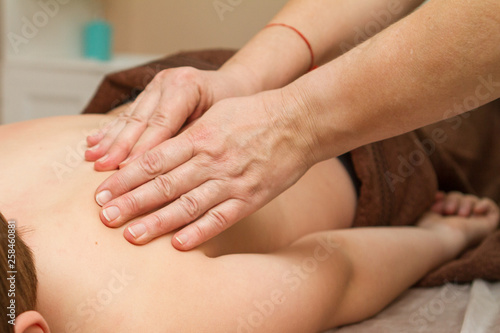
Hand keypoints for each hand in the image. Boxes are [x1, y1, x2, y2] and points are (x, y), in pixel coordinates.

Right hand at [85, 66, 257, 170]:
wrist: (234, 86)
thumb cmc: (232, 109)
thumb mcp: (219, 123)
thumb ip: (191, 140)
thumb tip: (167, 169)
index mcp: (187, 86)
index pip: (161, 123)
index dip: (142, 148)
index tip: (125, 170)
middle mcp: (167, 82)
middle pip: (140, 120)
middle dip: (119, 147)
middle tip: (102, 169)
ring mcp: (156, 85)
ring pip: (130, 116)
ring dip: (109, 139)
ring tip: (92, 158)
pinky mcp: (149, 92)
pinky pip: (128, 113)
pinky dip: (111, 129)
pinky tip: (94, 141)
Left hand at [94, 91, 315, 249]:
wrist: (299, 121)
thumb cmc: (255, 113)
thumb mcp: (216, 113)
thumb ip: (187, 134)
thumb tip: (156, 152)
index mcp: (200, 136)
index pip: (153, 160)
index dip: (125, 177)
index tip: (102, 191)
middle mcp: (211, 160)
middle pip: (163, 184)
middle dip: (131, 201)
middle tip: (104, 217)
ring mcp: (232, 181)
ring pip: (188, 205)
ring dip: (158, 221)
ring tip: (131, 235)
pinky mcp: (251, 197)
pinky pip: (221, 218)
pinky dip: (200, 232)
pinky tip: (179, 244)